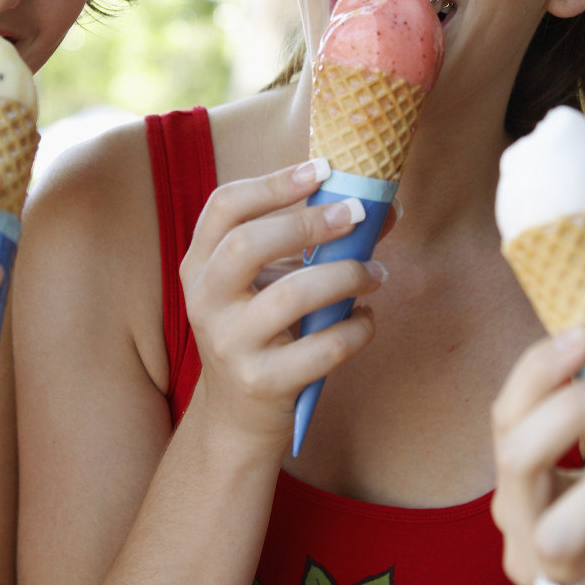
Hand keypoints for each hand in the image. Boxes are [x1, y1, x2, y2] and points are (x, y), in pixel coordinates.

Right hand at [178, 159, 383, 449]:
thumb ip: (316, 244)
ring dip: (346, 276)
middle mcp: (205, 301)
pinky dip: (356, 328)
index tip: (323, 169)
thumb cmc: (264, 331)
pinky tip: (366, 320)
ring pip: (291, 296)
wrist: (238, 416)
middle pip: (247, 244)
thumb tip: (383, 208)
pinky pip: (323, 347)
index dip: (273, 183)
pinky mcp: (263, 383)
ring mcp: (230, 344)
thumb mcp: (273, 282)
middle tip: (358, 215)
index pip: (224, 207)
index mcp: (201, 265)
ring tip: (377, 274)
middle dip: (308, 223)